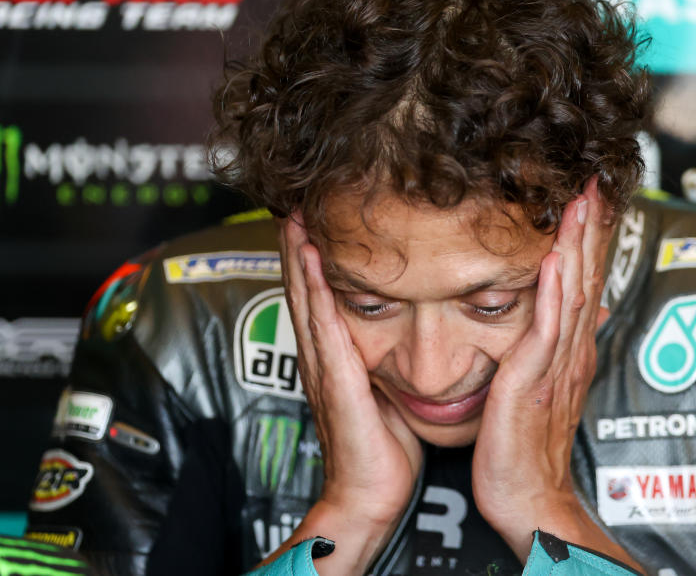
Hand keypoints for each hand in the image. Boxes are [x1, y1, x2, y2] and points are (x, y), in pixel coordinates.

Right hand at [267, 214, 422, 574]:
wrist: (369, 493)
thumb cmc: (380, 447)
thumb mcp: (384, 392)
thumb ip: (382, 361)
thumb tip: (401, 335)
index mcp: (333, 358)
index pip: (317, 297)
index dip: (309, 259)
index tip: (311, 221)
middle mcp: (320, 356)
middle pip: (301, 289)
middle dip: (296, 245)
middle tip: (294, 203)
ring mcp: (323, 365)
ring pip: (306, 296)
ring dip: (298, 253)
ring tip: (295, 214)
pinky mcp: (335, 377)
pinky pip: (323, 322)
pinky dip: (312, 286)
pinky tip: (310, 255)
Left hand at [472, 178, 640, 569]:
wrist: (529, 497)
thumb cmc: (529, 447)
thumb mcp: (547, 390)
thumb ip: (558, 349)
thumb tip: (571, 318)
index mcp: (570, 351)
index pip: (582, 282)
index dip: (588, 238)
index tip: (590, 196)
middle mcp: (570, 352)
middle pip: (584, 277)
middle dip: (589, 225)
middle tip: (593, 178)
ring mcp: (557, 365)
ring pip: (570, 292)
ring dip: (575, 244)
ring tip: (580, 198)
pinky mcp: (536, 381)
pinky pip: (546, 329)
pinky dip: (551, 291)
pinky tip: (552, 258)